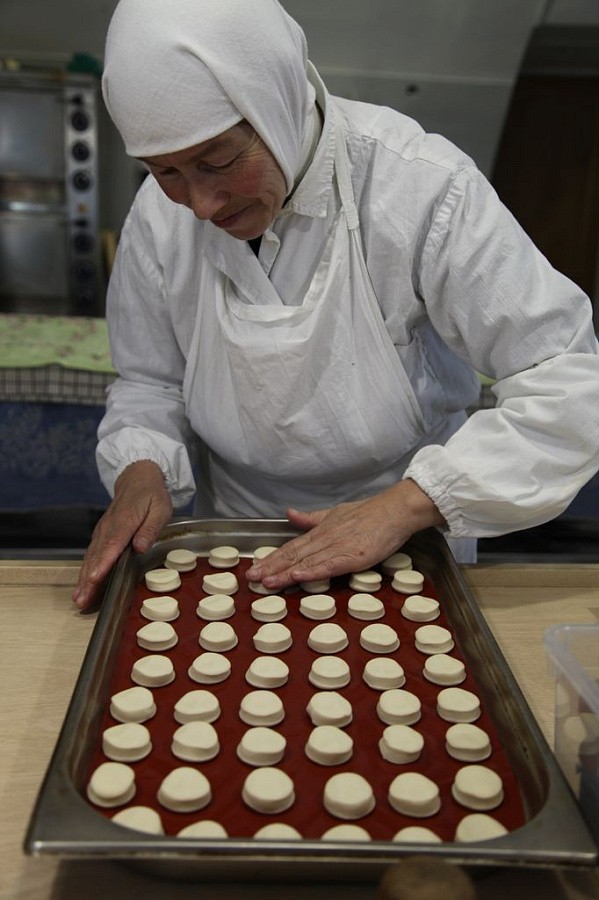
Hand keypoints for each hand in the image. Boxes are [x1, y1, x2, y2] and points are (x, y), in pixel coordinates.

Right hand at [72, 460, 172, 610]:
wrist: (137, 479)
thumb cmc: (151, 496)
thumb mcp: (160, 509)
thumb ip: (150, 529)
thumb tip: (140, 547)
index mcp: (124, 521)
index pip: (112, 545)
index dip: (103, 563)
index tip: (95, 578)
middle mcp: (109, 527)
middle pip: (97, 556)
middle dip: (88, 579)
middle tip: (81, 599)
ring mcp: (102, 531)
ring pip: (91, 557)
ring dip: (83, 578)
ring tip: (78, 598)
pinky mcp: (101, 534)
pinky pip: (92, 554)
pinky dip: (85, 570)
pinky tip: (82, 585)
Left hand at [245, 479, 443, 590]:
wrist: (395, 510)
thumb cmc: (368, 514)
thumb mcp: (334, 513)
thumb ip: (310, 518)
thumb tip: (289, 513)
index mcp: (320, 531)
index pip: (290, 547)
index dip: (271, 559)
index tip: (254, 568)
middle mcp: (325, 539)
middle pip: (293, 555)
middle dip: (271, 568)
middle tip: (251, 579)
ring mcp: (338, 547)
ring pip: (307, 562)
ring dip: (285, 573)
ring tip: (267, 582)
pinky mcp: (353, 556)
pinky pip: (330, 565)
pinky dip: (313, 571)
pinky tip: (299, 577)